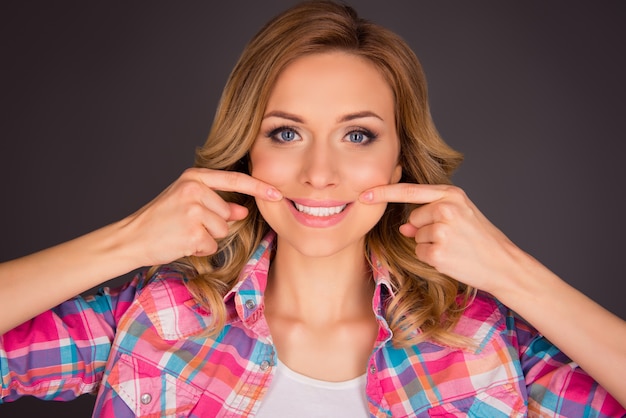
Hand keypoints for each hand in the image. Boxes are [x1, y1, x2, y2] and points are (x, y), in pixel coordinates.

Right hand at [120, 168, 281, 266]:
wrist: (133, 237)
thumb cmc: (161, 219)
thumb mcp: (187, 201)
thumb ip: (215, 202)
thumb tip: (243, 210)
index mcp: (194, 177)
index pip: (235, 179)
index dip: (259, 187)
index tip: (278, 193)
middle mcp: (194, 190)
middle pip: (229, 213)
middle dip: (215, 224)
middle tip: (189, 224)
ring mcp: (193, 211)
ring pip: (223, 230)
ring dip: (208, 237)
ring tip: (185, 232)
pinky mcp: (192, 233)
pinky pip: (212, 245)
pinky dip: (201, 248)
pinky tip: (182, 242)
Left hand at [360, 183, 522, 295]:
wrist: (503, 264)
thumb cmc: (480, 239)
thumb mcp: (460, 216)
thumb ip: (431, 214)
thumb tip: (404, 227)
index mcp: (451, 194)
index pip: (409, 191)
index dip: (384, 192)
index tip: (364, 194)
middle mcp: (446, 209)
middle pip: (413, 219)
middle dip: (424, 229)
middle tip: (452, 237)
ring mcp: (442, 231)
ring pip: (416, 237)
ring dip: (429, 244)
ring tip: (455, 247)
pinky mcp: (438, 252)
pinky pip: (420, 253)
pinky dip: (432, 258)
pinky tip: (452, 258)